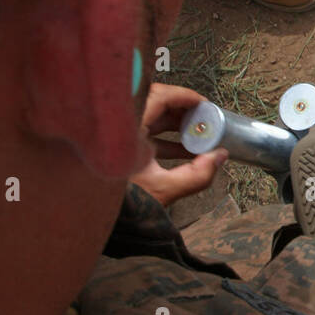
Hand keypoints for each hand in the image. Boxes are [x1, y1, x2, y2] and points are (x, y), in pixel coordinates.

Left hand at [130, 82, 226, 205]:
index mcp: (126, 129)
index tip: (203, 104)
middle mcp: (120, 127)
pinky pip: (145, 133)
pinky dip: (166, 138)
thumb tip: (219, 156)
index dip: (184, 96)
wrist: (95, 218)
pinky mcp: (119, 147)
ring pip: (150, 118)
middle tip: (203, 117)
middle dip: (183, 110)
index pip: (158, 96)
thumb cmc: (122, 203)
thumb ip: (197, 175)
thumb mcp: (163, 190)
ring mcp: (118, 136)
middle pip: (155, 104)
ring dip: (176, 124)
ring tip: (198, 134)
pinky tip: (185, 150)